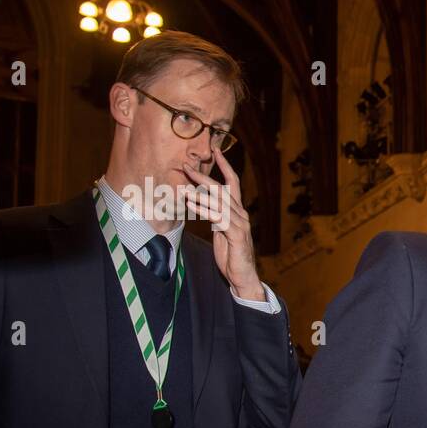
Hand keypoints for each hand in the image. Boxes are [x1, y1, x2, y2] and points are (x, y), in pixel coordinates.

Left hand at [181, 146, 263, 300]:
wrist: (243, 277)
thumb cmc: (231, 256)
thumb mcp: (221, 232)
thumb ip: (215, 217)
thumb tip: (202, 204)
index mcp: (237, 212)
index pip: (232, 183)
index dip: (224, 165)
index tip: (215, 150)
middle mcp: (241, 214)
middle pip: (223, 188)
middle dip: (203, 175)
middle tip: (187, 165)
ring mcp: (240, 224)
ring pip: (219, 202)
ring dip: (199, 192)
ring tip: (183, 185)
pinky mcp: (236, 235)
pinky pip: (218, 218)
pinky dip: (203, 210)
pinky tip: (191, 204)